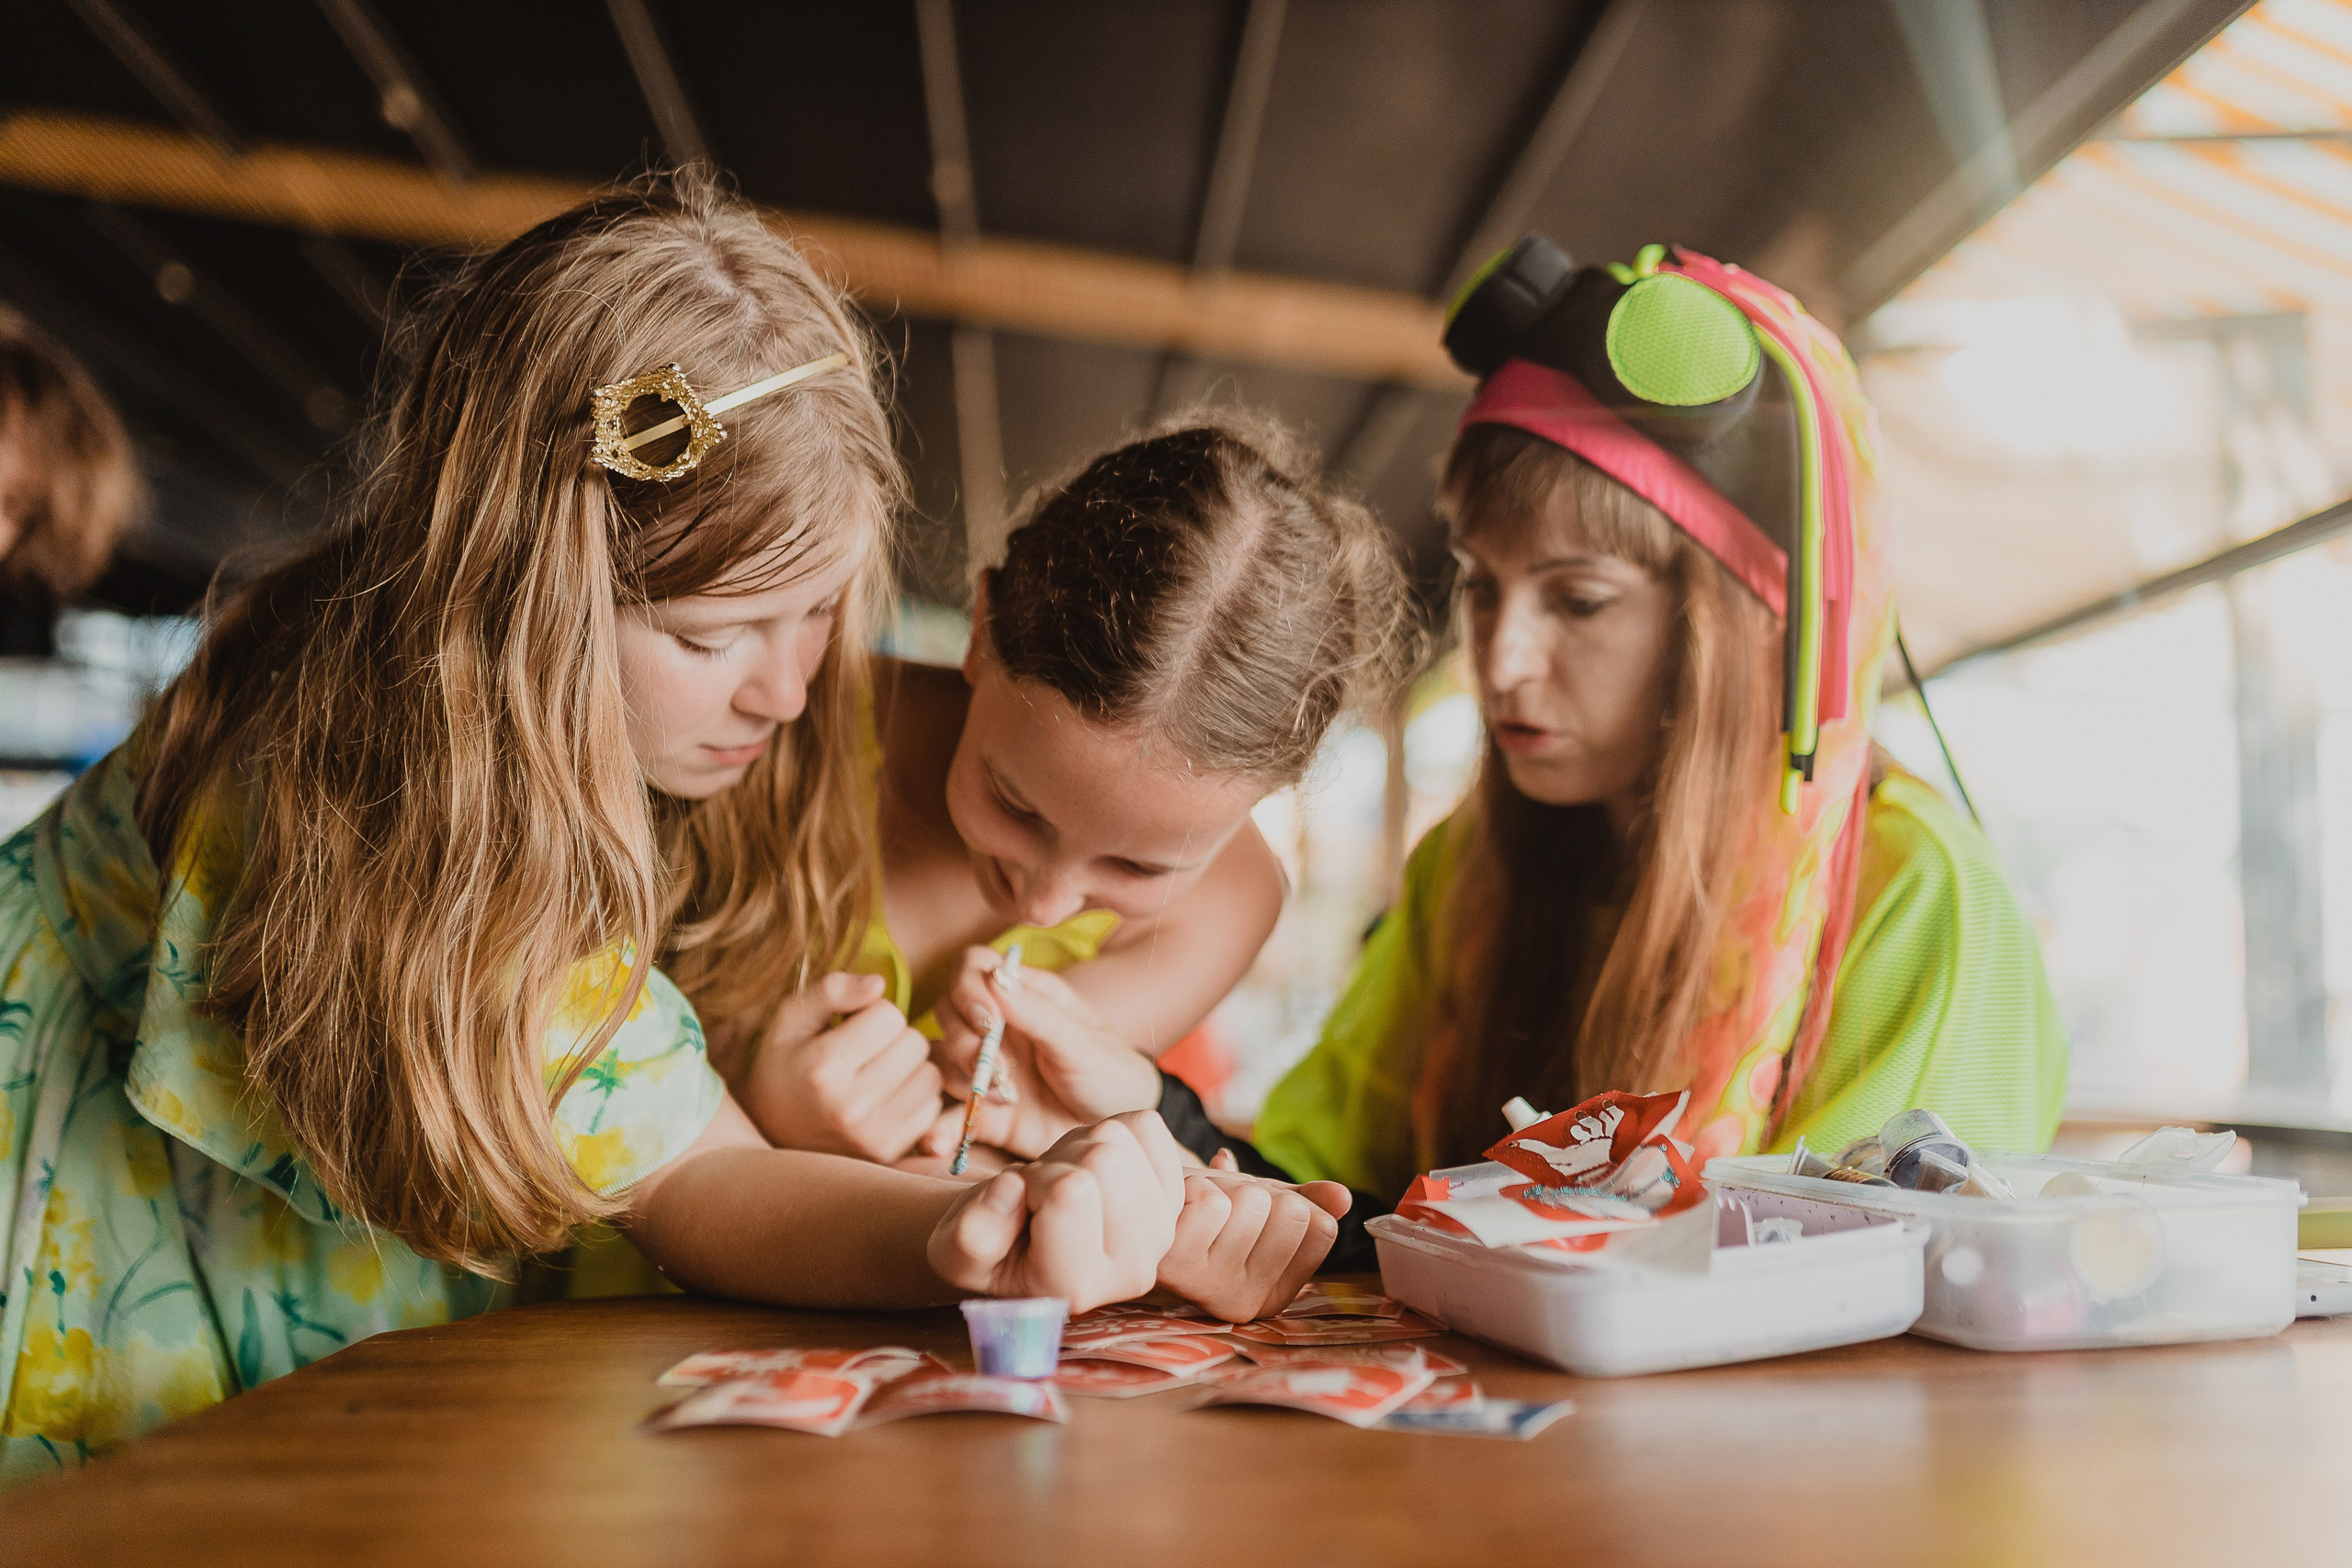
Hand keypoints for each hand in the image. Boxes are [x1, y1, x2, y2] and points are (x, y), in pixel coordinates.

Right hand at [742, 972, 943, 1163]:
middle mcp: (851, 1106)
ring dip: (910, 1068)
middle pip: (916, 1044)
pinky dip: (915, 1098)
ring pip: (931, 1076)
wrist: (769, 1130)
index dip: (874, 1013)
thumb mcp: (791, 1018)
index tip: (851, 1027)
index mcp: (825, 1068)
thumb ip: (831, 990)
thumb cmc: (784, 1065)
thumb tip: (879, 983)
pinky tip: (886, 1098)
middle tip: (866, 1051)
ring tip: (877, 1073)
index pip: (890, 1015)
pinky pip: (932, 1108)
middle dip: (896, 1039)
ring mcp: (872, 1136)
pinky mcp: (888, 1153)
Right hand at [926, 1111, 1185, 1311]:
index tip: (1019, 1205)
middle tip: (1040, 1191)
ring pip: (1120, 1139)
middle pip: (1103, 1160)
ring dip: (1080, 1146)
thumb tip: (1012, 1190)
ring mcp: (1161, 1230)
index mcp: (1079, 1287)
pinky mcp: (1175, 1194)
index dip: (1032, 1181)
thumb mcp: (956, 1248)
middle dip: (1059, 1161)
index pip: (1071, 1193)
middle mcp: (1134, 1269)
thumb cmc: (985, 1243)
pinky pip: (1145, 1125)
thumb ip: (974, 1232)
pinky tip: (1091, 1168)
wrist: (1018, 1239)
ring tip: (1061, 1181)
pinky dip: (1111, 1130)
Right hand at [927, 951, 1162, 1159]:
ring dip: (963, 1078)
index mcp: (1025, 996)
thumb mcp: (1083, 1044)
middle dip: (963, 1040)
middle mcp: (998, 1026)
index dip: (967, 988)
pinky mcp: (981, 1109)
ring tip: (1007, 1100)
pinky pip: (944, 1112)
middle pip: (948, 1011)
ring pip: (941, 1058)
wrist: (1114, 1131)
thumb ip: (1040, 1014)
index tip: (987, 1021)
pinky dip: (935, 1126)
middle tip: (1000, 1069)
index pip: (973, 968)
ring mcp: (986, 1067)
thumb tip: (995, 978)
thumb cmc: (1111, 1074)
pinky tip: (938, 1141)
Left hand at [1154, 1167, 1348, 1321]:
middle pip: (1290, 1212)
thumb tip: (1344, 1197)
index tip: (1256, 1218)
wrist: (1138, 1208)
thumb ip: (1307, 1205)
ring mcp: (1210, 1287)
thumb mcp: (1262, 1209)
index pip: (1320, 1227)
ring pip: (1251, 1202)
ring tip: (1196, 1209)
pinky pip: (1212, 1203)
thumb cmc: (1203, 1213)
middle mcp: (1246, 1303)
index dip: (1289, 1203)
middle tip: (1222, 1211)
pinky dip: (1193, 1187)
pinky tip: (1175, 1207)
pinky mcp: (1176, 1264)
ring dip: (1223, 1188)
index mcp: (1274, 1296)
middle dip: (1256, 1194)